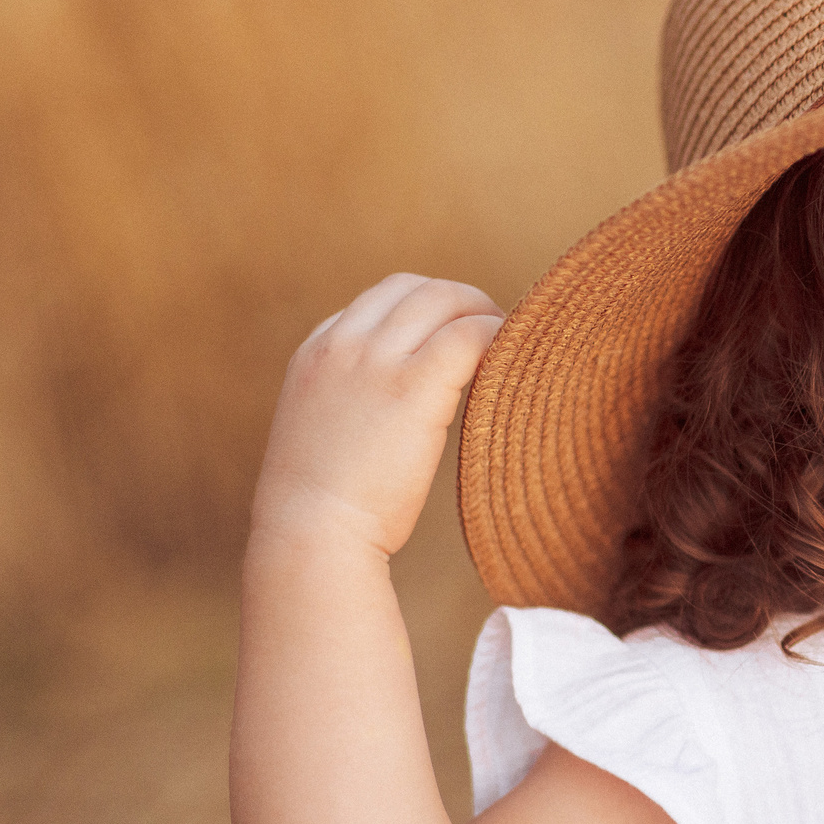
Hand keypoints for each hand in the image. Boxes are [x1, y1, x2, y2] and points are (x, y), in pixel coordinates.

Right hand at [251, 275, 503, 558]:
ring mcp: (375, 360)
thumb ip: (354, 401)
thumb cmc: (322, 508)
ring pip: (446, 300)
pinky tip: (513, 362)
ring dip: (485, 314)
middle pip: (416, 288)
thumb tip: (399, 408)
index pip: (380, 300)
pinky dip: (498, 336)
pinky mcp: (413, 385)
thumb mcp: (325, 432)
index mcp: (317, 351)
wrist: (309, 535)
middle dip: (461, 302)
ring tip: (510, 345)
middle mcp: (342, 344)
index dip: (426, 312)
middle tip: (494, 333)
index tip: (455, 336)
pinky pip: (470, 335)